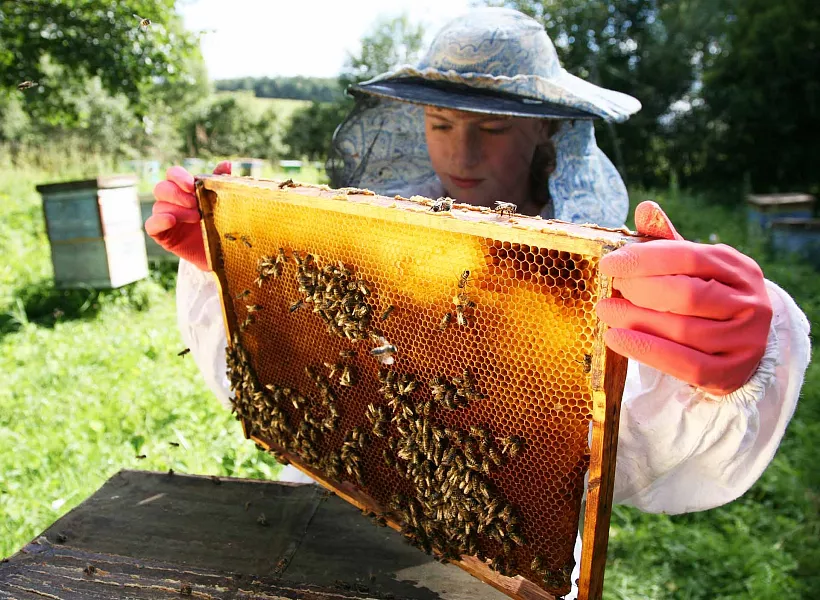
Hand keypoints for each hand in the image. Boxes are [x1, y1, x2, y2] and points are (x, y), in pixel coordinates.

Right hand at [145, 161, 231, 270]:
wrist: (218, 253)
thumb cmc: (218, 224)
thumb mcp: (221, 204)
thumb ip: (219, 184)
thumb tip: (226, 164)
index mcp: (183, 189)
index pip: (173, 174)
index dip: (179, 177)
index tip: (191, 185)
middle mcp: (171, 201)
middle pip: (162, 188)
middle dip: (178, 195)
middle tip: (196, 204)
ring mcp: (164, 217)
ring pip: (159, 206)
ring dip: (177, 209)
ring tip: (196, 217)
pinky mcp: (160, 234)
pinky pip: (151, 224)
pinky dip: (159, 221)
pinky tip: (171, 220)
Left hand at [595, 201, 772, 395]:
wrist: (743, 346)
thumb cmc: (710, 299)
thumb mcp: (696, 269)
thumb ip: (668, 244)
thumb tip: (644, 209)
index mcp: (738, 269)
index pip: (689, 257)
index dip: (645, 259)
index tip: (610, 263)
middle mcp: (748, 304)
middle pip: (687, 294)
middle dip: (641, 289)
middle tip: (611, 288)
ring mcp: (743, 341)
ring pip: (683, 330)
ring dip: (636, 319)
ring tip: (606, 311)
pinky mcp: (729, 374)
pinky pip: (683, 364)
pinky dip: (645, 351)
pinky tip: (617, 338)